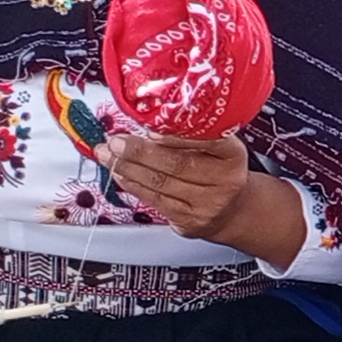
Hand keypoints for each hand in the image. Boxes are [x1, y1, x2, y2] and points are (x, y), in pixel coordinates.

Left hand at [102, 133, 306, 265]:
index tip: (148, 127)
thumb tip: (146, 119)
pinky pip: (156, 201)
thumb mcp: (217, 147)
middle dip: (139, 152)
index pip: (205, 141)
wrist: (232, 210)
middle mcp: (224, 181)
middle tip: (116, 141)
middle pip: (177, 165)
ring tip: (109, 155)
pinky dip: (133, 185)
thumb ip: (191, 134)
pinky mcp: (190, 222)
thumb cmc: (218, 170)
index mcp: (232, 154)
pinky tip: (120, 175)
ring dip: (128, 168)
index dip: (174, 135)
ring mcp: (207, 205)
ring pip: (161, 184)